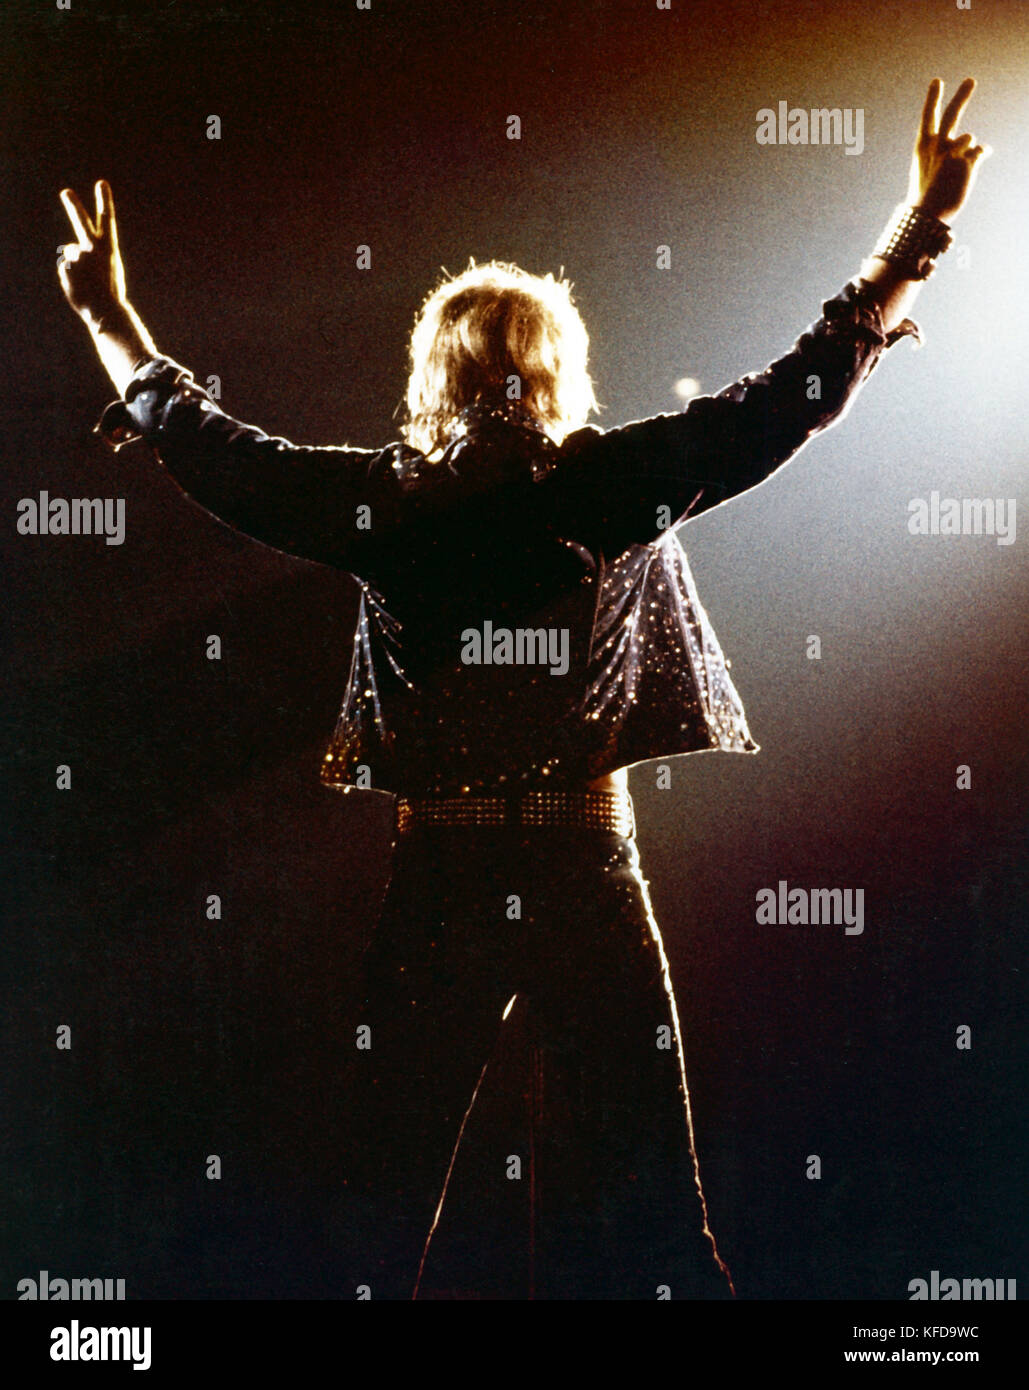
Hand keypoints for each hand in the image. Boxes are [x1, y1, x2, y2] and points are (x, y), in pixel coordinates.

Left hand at [57, 179, 126, 323]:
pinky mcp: (66, 267)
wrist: (106, 311)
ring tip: (88, 282)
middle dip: (74, 206)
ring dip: (77, 266)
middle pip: (81, 223)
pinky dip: (71, 278)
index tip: (102, 183)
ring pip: (72, 255)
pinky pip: (66, 269)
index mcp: (109, 249)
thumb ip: (91, 254)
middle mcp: (93, 249)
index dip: (104, 200)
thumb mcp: (108, 269)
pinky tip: (80, 286)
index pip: (107, 220)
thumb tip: (69, 247)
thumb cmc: (111, 293)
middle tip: (66, 193)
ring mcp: (79, 257)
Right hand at [907, 78, 989, 223]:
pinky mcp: (966, 161)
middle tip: (971, 80)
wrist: (927, 214)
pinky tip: (970, 168)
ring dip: (968, 148)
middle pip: (951, 115)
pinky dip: (980, 156)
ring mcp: (951, 152)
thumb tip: (981, 147)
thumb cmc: (927, 195)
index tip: (937, 81)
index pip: (927, 117)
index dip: (932, 99)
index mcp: (922, 146)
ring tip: (957, 166)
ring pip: (969, 138)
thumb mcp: (930, 170)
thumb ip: (951, 153)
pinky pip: (981, 150)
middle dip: (961, 96)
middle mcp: (936, 145)